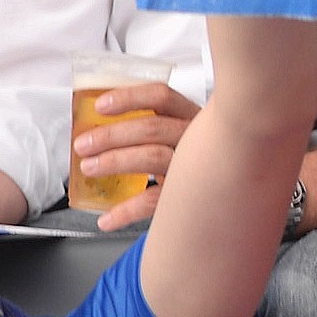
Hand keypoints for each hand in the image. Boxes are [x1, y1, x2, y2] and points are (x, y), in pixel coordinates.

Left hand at [74, 82, 201, 230]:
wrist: (234, 196)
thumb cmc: (200, 160)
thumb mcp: (184, 135)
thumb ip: (155, 126)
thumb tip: (100, 125)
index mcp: (192, 116)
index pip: (162, 97)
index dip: (129, 98)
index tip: (100, 106)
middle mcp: (198, 138)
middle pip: (152, 128)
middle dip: (110, 135)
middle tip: (83, 144)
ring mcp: (198, 167)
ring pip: (153, 157)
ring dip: (114, 162)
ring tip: (89, 168)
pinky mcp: (193, 197)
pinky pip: (156, 202)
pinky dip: (126, 211)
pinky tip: (108, 219)